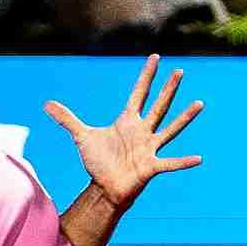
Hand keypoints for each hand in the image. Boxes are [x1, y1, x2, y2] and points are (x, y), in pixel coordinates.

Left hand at [43, 54, 203, 209]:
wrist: (104, 188)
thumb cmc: (98, 162)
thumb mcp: (81, 136)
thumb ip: (67, 119)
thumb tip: (46, 104)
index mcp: (128, 121)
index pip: (139, 93)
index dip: (146, 75)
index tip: (155, 57)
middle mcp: (142, 131)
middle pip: (158, 105)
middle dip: (168, 89)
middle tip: (180, 71)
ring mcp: (149, 148)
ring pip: (171, 129)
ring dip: (184, 118)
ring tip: (199, 104)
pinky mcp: (151, 166)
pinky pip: (170, 163)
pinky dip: (183, 162)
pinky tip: (199, 158)